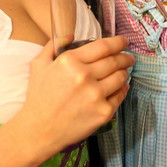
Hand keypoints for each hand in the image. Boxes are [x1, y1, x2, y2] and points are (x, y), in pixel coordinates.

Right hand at [12, 36, 132, 157]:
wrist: (38, 130)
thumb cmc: (38, 98)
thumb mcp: (39, 65)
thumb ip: (53, 46)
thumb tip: (71, 35)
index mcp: (70, 61)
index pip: (103, 46)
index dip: (118, 42)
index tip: (124, 42)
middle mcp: (84, 76)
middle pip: (115, 60)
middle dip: (125, 57)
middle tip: (129, 57)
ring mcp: (96, 95)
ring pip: (120, 77)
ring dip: (124, 72)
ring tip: (123, 71)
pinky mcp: (103, 112)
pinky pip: (120, 96)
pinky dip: (122, 89)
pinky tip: (121, 87)